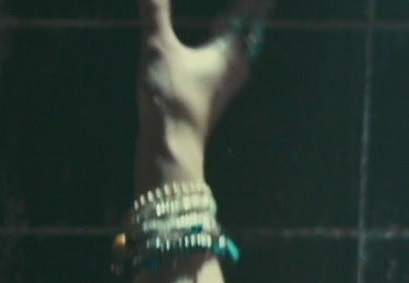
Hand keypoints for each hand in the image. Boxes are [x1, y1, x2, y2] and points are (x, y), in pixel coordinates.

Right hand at [136, 0, 273, 148]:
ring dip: (238, 24)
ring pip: (239, 43)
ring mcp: (229, 79)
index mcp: (231, 50)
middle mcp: (237, 64)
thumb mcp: (159, 48)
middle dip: (249, 11)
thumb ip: (155, 12)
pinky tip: (215, 36)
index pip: (250, 14)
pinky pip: (226, 54)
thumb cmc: (172, 95)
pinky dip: (224, 38)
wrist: (173, 143)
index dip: (253, 4)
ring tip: (237, 13)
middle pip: (249, 27)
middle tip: (253, 4)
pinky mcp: (216, 89)